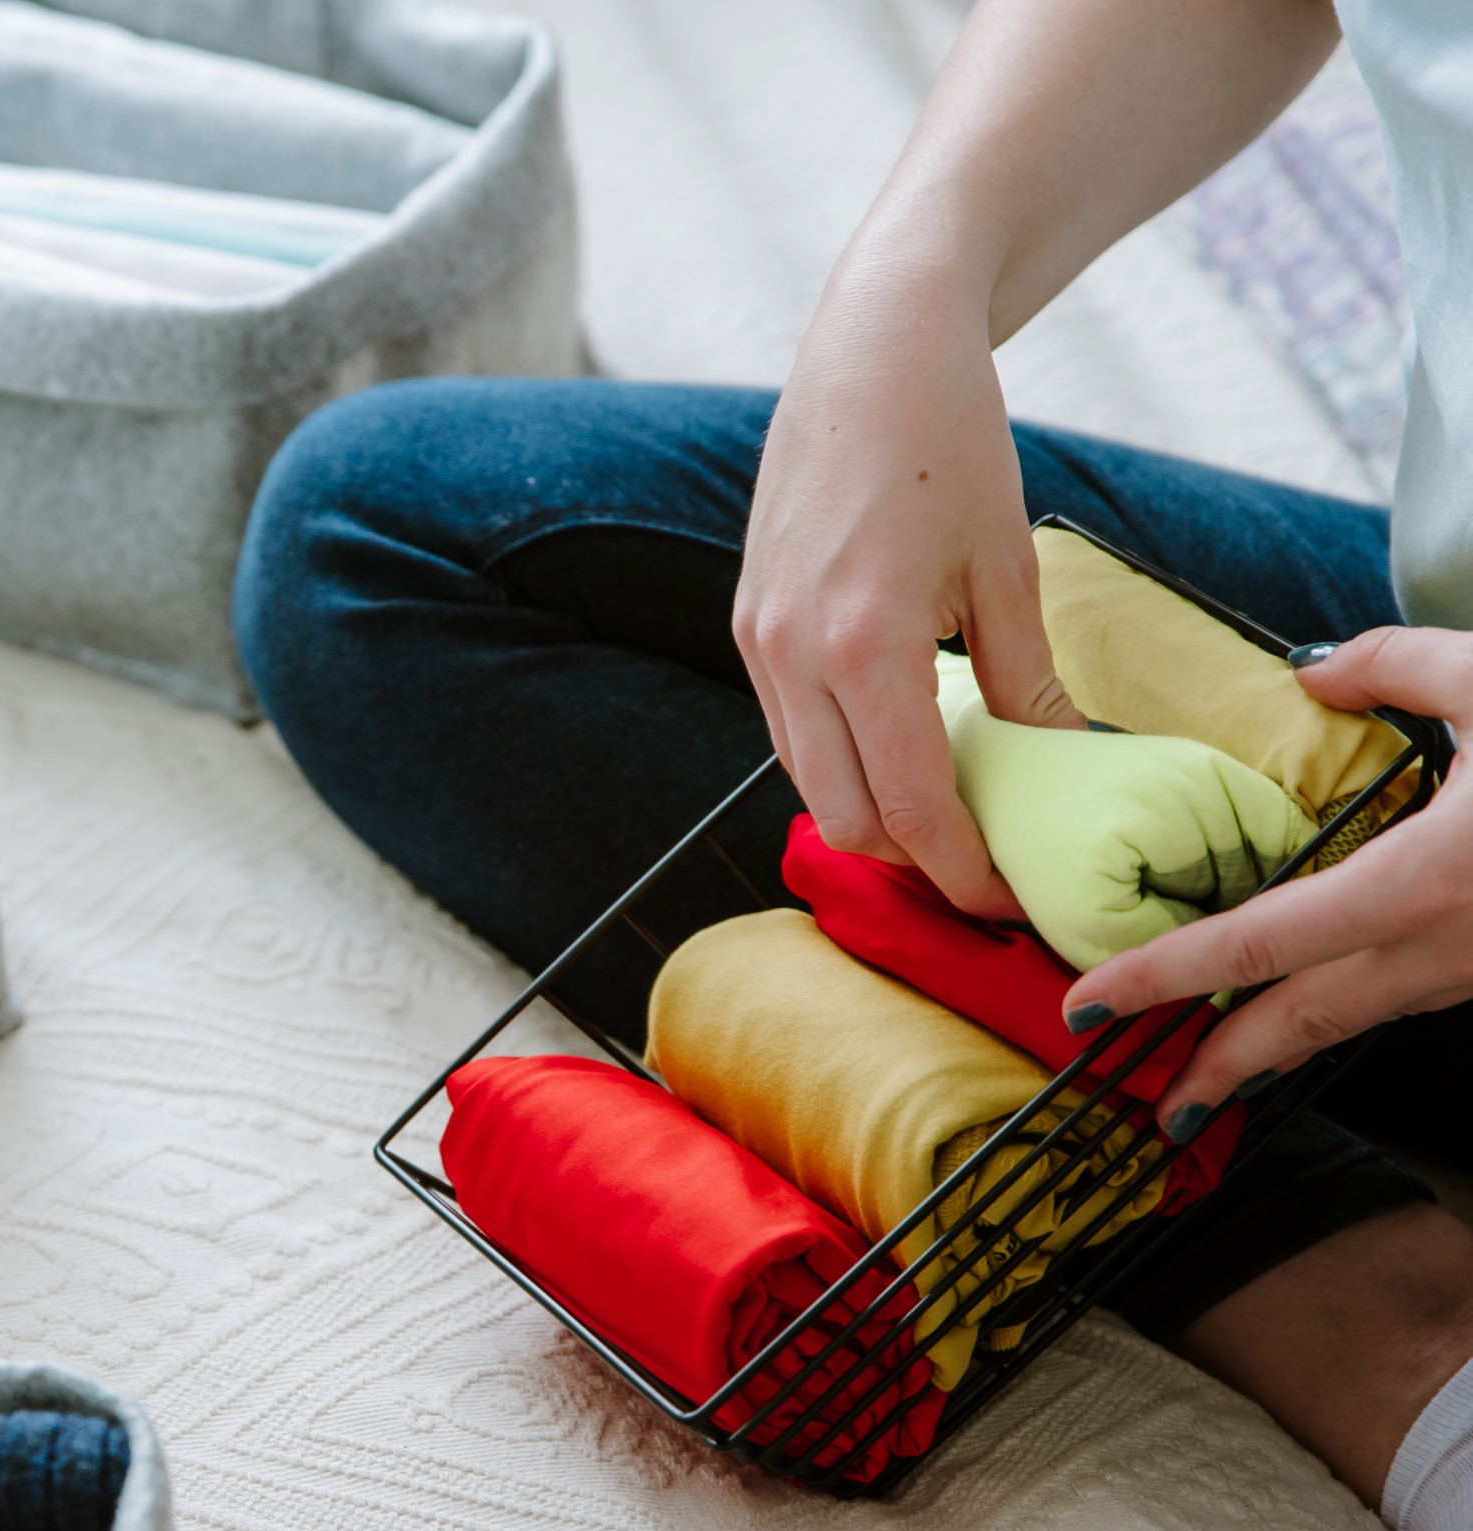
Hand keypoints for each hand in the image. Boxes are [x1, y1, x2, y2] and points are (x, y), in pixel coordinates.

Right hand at [734, 252, 1082, 919]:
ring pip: (807, 780)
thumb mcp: (1008, 565)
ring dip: (872, 811)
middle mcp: (794, 655)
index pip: (911, 808)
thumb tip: (1059, 763)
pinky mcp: (749, 621)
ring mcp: (759, 639)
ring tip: (946, 813)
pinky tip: (896, 744)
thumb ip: (1025, 680)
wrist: (871, 348)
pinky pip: (789, 728)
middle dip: (914, 860)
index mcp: (867, 645)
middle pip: (845, 818)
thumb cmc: (951, 439)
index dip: (963, 872)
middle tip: (983, 866)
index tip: (1006, 904)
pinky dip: (841, 758)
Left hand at [1062, 627, 1472, 1132]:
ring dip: (1279, 1050)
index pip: (1258, 944)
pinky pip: (1408, 1000)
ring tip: (1208, 1077)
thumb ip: (1397, 667)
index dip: (1164, 978)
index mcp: (1425, 884)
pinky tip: (1310, 1011)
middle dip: (1217, 1069)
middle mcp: (1446, 947)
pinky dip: (1345, 1013)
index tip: (1088, 1008)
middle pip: (1301, 1021)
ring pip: (1357, 1021)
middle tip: (1146, 1104)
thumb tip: (1313, 667)